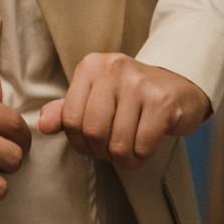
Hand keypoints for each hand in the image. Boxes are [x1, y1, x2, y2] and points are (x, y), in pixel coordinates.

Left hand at [37, 54, 208, 170]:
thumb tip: (43, 126)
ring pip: (118, 144)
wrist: (180, 85)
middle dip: (101, 151)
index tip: (92, 142)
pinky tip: (146, 144)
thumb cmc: (131, 96)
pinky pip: (142, 147)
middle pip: (93, 132)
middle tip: (113, 148)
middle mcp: (113, 68)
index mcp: (91, 66)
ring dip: (124, 157)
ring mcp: (139, 83)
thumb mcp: (95, 97)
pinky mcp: (162, 101)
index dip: (79, 141)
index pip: (70, 119)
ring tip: (131, 147)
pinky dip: (142, 156)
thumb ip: (66, 110)